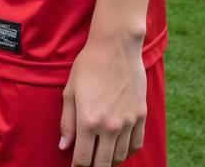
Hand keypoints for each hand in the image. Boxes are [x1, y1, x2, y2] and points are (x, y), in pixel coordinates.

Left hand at [60, 33, 146, 165]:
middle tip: (87, 166)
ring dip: (110, 162)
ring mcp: (128, 123)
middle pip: (102, 163)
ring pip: (120, 157)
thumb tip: (64, 146)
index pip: (83, 157)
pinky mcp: (140, 117)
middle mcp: (110, 126)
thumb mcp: (70, 91)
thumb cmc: (88, 66)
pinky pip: (136, 145)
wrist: (115, 49)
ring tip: (101, 160)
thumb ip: (66, 121)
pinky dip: (127, 153)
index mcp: (88, 120)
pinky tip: (119, 152)